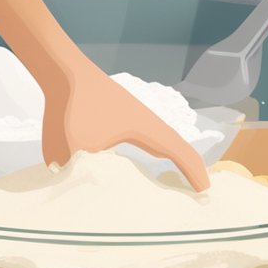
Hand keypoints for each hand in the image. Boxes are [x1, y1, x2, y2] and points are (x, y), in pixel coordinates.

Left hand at [42, 68, 210, 191]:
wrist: (62, 70)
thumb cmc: (74, 107)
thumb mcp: (76, 149)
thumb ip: (80, 176)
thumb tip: (78, 197)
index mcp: (146, 129)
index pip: (179, 152)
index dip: (194, 173)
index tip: (206, 192)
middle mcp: (145, 121)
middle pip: (175, 145)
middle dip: (188, 166)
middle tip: (198, 189)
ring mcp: (131, 114)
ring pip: (158, 139)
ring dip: (169, 156)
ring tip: (172, 178)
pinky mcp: (115, 112)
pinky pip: (140, 136)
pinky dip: (146, 149)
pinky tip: (135, 159)